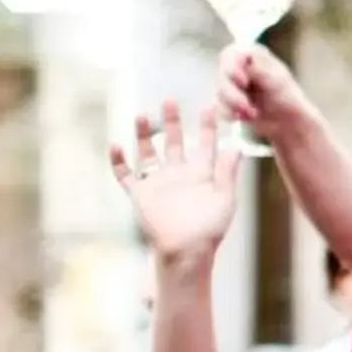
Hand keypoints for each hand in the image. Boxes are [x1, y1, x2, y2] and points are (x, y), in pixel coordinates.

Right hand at [108, 101, 238, 264]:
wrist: (186, 251)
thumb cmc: (210, 229)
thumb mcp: (225, 199)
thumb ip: (227, 172)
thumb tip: (237, 147)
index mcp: (202, 174)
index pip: (205, 144)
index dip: (206, 126)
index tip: (208, 106)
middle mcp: (179, 174)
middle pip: (174, 142)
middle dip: (172, 122)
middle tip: (170, 100)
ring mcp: (158, 183)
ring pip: (148, 153)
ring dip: (143, 135)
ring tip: (141, 115)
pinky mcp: (140, 195)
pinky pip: (125, 175)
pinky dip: (118, 161)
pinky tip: (115, 145)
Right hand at [216, 42, 315, 148]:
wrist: (288, 122)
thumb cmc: (288, 98)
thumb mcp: (278, 82)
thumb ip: (261, 71)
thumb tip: (248, 61)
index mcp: (253, 56)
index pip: (232, 54)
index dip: (232, 67)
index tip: (243, 82)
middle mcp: (239, 67)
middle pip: (222, 74)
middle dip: (232, 93)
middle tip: (246, 106)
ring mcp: (231, 83)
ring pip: (219, 91)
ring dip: (233, 105)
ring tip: (252, 114)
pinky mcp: (227, 100)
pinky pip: (218, 106)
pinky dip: (229, 113)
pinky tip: (243, 118)